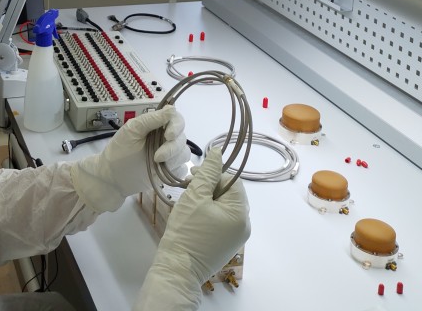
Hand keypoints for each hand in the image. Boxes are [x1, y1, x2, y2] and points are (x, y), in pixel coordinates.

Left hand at [69, 106, 187, 212]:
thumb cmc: (119, 151)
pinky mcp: (169, 171)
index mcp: (156, 125)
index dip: (176, 126)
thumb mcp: (131, 131)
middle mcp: (165, 138)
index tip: (168, 135)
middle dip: (172, 148)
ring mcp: (168, 155)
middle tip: (157, 157)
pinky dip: (177, 171)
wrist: (112, 177)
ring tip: (156, 165)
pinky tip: (166, 173)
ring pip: (184, 153)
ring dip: (173, 159)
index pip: (176, 120)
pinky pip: (182, 169)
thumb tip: (172, 109)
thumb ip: (151, 120)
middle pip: (182, 137)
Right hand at [134, 148, 250, 310]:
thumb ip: (208, 172)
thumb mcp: (195, 196)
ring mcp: (236, 237)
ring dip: (207, 198)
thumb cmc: (186, 231)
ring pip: (224, 206)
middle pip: (230, 193)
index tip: (192, 175)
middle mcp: (244, 225)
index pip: (232, 181)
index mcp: (240, 213)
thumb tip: (218, 152)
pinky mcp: (226, 245)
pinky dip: (208, 212)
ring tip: (188, 199)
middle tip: (188, 185)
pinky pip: (221, 220)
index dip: (213, 173)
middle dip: (209, 185)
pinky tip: (192, 214)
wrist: (178, 269)